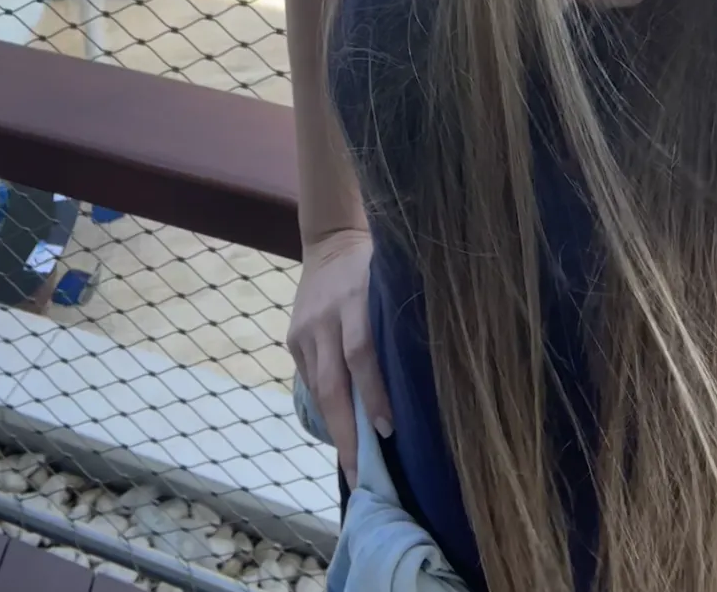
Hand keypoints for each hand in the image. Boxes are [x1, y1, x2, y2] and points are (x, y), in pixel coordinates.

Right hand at [287, 227, 392, 484]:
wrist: (330, 241)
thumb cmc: (376, 267)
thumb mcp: (390, 285)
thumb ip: (397, 324)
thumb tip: (423, 379)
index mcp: (354, 299)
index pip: (361, 353)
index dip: (373, 393)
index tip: (387, 430)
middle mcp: (324, 318)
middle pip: (333, 383)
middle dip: (347, 433)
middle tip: (360, 475)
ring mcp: (304, 330)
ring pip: (319, 389)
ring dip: (336, 429)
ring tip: (353, 467)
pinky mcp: (293, 339)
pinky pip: (311, 382)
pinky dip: (327, 408)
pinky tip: (341, 432)